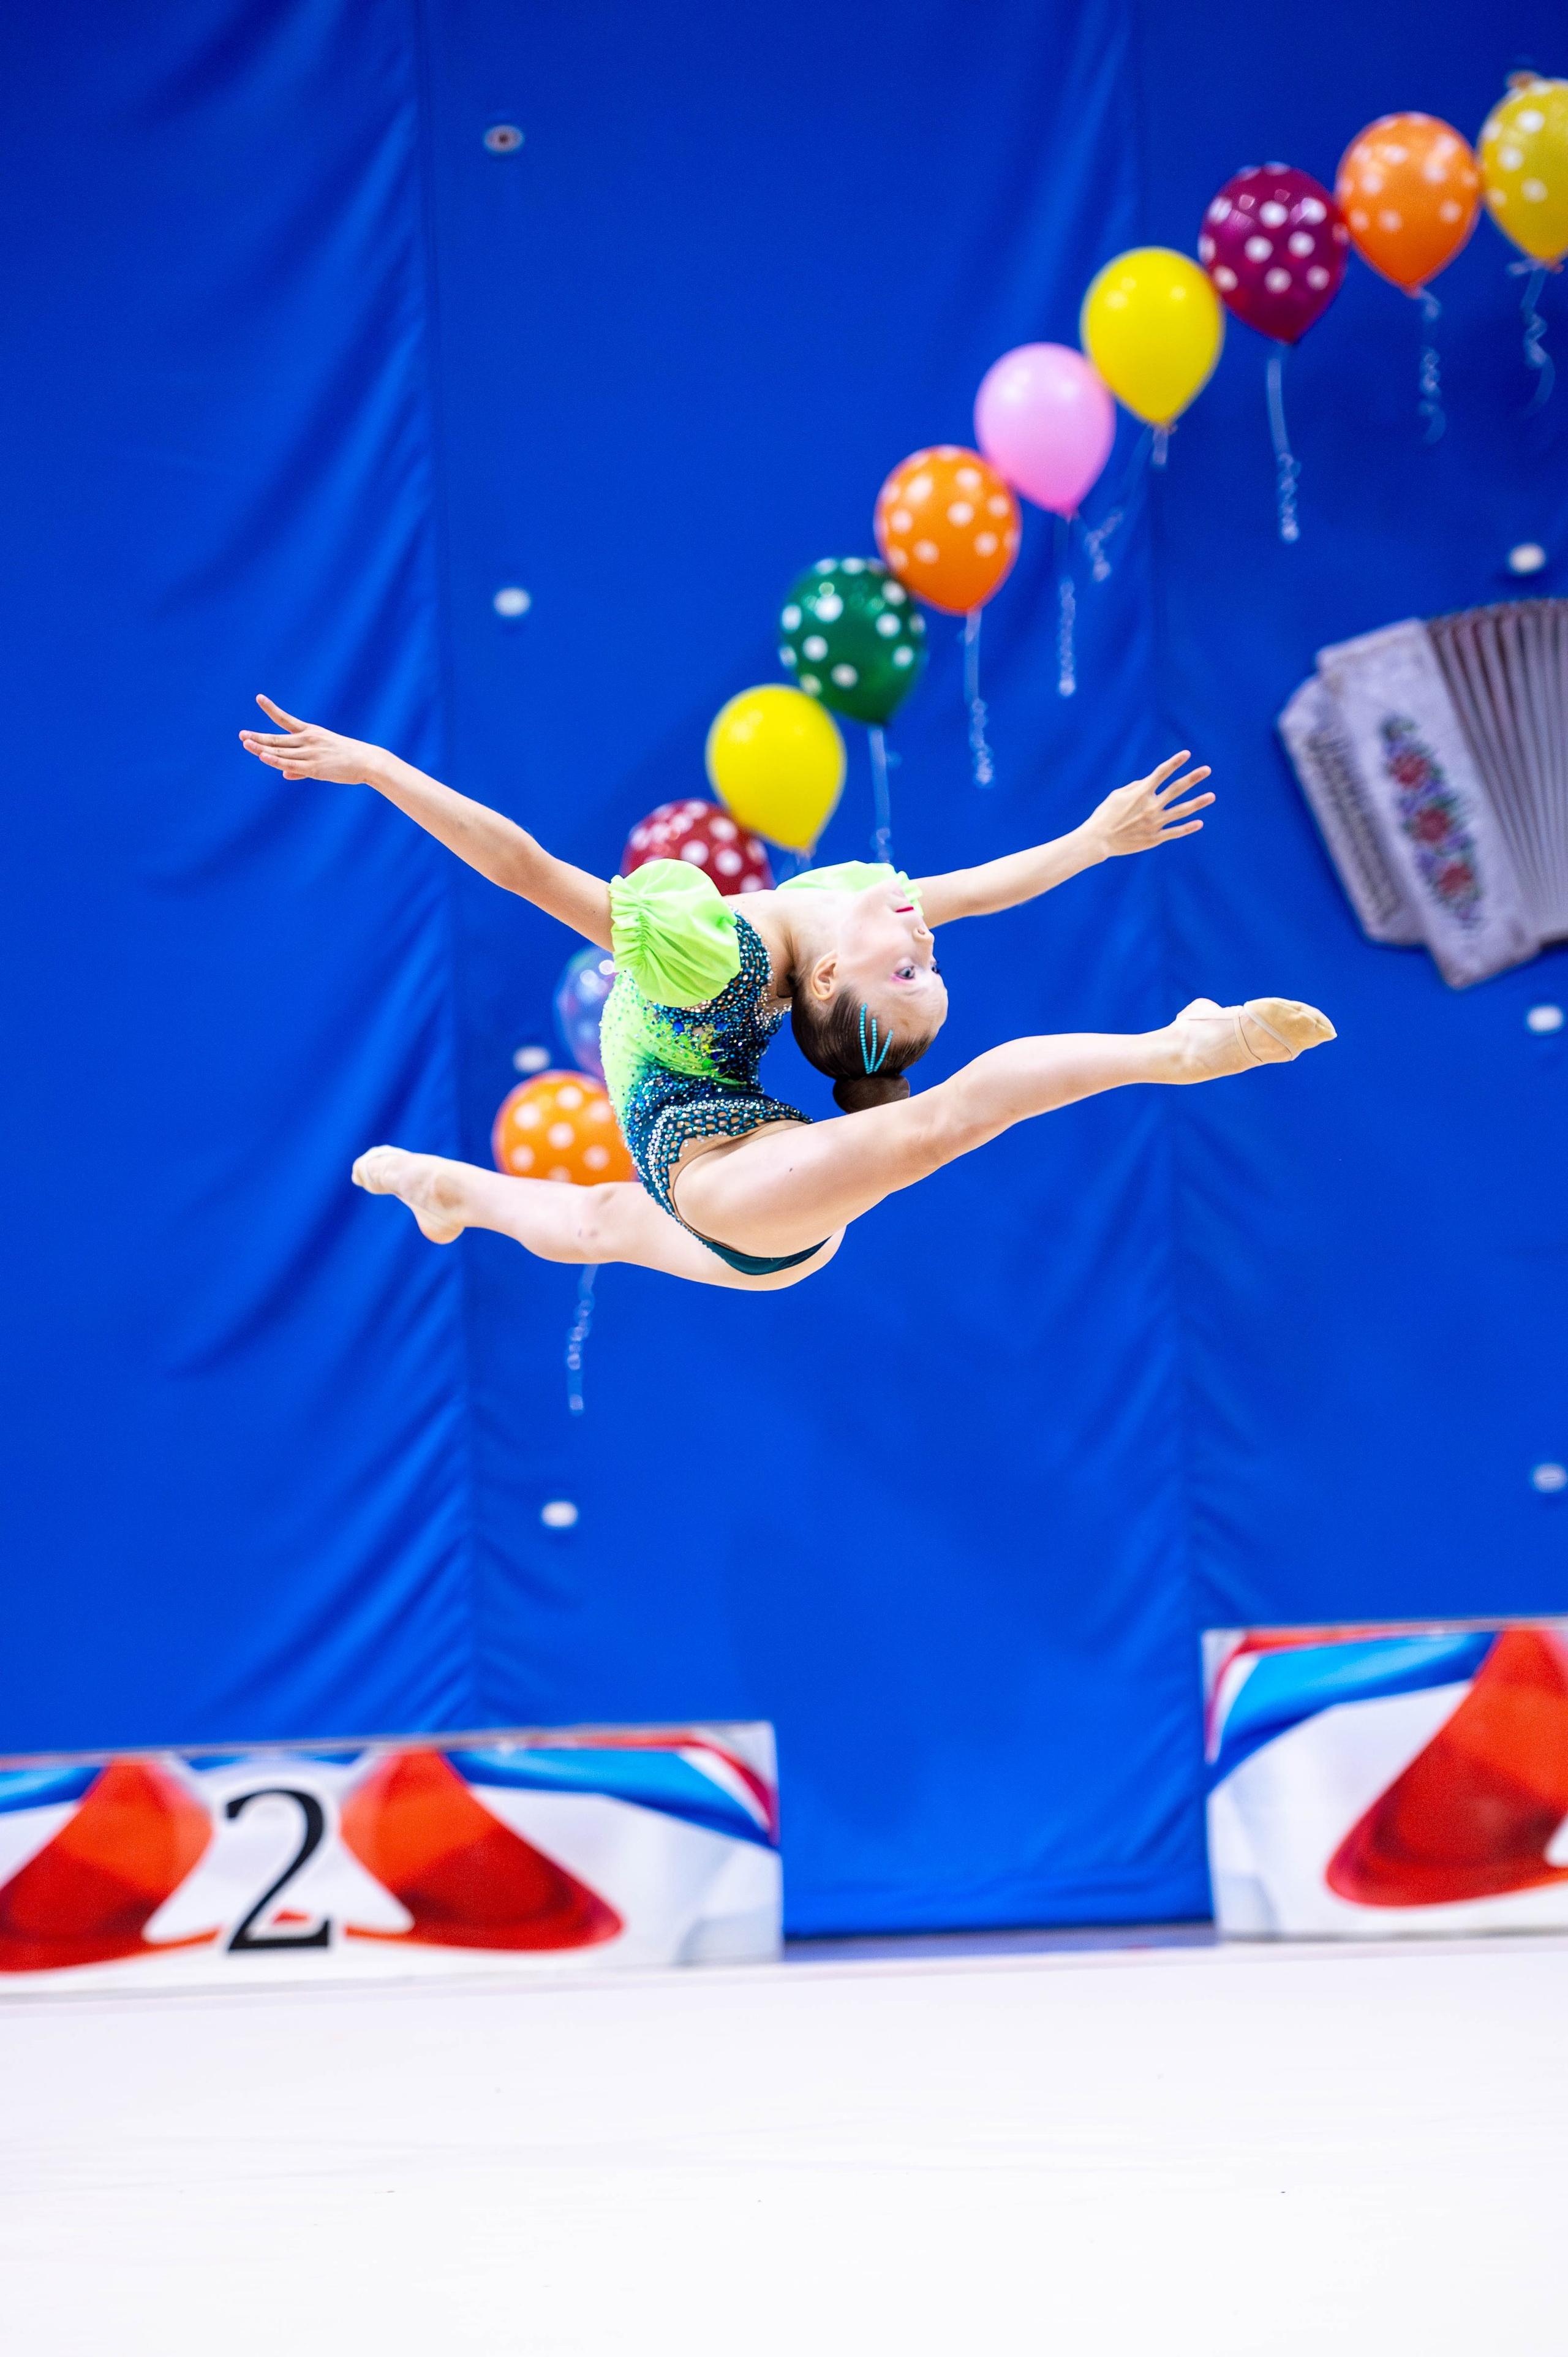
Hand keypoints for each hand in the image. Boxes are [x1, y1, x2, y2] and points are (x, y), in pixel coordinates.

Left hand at [238, 695, 384, 784]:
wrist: (368, 761)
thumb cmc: (348, 760)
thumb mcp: (324, 758)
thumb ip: (301, 768)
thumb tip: (285, 774)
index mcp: (310, 733)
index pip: (286, 719)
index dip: (271, 709)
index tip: (259, 698)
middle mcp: (307, 740)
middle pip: (277, 738)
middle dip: (258, 737)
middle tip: (242, 735)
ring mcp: (310, 753)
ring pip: (280, 751)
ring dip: (261, 747)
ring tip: (245, 743)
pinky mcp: (314, 767)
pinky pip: (290, 764)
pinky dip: (275, 761)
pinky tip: (263, 756)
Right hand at [1085, 752, 1213, 858]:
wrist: (1098, 840)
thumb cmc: (1104, 815)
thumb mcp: (1116, 795)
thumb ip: (1135, 787)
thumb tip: (1147, 783)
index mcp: (1141, 793)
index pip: (1162, 773)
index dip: (1175, 762)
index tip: (1187, 754)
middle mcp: (1151, 806)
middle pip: (1177, 789)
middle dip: (1193, 778)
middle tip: (1207, 770)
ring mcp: (1155, 823)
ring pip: (1182, 810)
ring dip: (1198, 802)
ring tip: (1212, 796)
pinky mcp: (1155, 838)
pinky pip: (1175, 832)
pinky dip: (1188, 827)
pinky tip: (1199, 822)